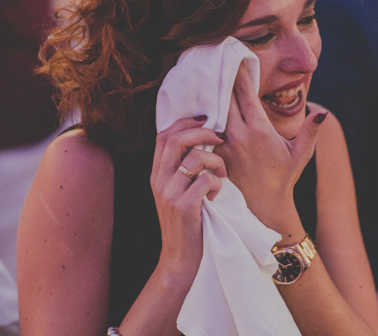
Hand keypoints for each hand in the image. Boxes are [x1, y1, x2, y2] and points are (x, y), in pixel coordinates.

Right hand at [151, 116, 225, 274]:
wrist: (180, 258)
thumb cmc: (186, 222)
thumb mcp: (176, 192)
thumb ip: (182, 169)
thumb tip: (204, 140)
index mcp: (157, 174)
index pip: (164, 135)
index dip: (184, 122)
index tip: (205, 119)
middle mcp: (159, 180)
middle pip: (176, 139)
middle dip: (202, 132)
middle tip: (220, 138)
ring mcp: (169, 194)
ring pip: (196, 158)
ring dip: (216, 162)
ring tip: (221, 176)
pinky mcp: (184, 207)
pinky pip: (207, 180)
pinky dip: (217, 184)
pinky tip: (216, 196)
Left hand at [215, 63, 324, 234]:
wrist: (262, 207)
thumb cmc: (283, 178)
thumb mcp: (301, 154)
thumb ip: (311, 131)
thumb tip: (322, 111)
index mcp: (260, 129)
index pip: (245, 93)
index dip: (239, 73)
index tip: (236, 57)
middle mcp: (239, 134)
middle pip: (224, 97)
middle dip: (221, 77)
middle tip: (215, 58)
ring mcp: (223, 145)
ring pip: (211, 112)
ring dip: (208, 95)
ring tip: (202, 75)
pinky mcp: (213, 154)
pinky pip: (203, 130)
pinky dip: (201, 117)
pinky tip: (195, 104)